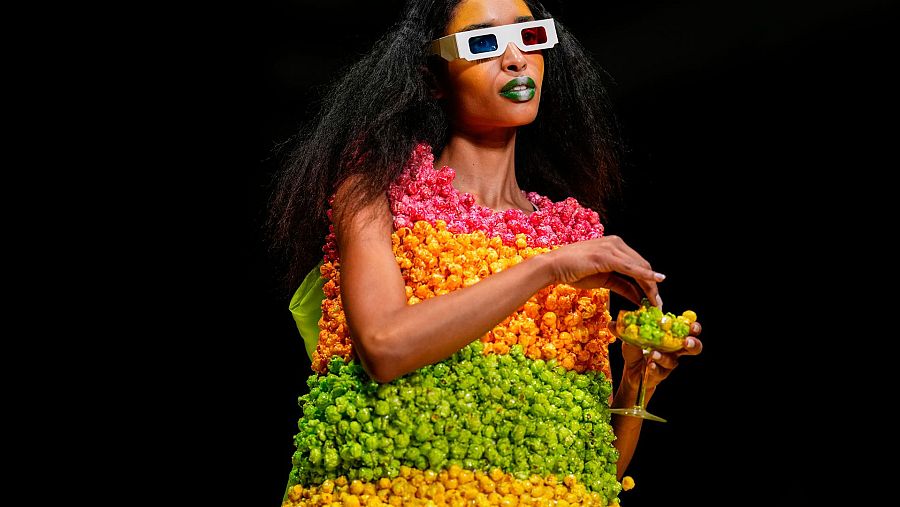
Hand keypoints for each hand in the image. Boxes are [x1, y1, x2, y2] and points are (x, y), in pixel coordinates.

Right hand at [547, 235, 664, 306]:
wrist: (553, 266)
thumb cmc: (573, 271)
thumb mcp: (602, 280)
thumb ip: (621, 285)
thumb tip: (637, 296)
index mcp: (615, 246)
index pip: (638, 264)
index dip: (649, 281)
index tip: (654, 298)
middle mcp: (616, 243)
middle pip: (643, 265)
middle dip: (652, 286)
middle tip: (657, 304)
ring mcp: (611, 248)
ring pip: (639, 267)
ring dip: (650, 285)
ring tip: (655, 302)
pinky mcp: (606, 256)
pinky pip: (630, 268)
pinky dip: (645, 275)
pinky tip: (655, 281)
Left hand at [613, 320, 702, 390]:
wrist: (631, 372)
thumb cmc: (636, 351)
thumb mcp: (629, 339)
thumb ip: (624, 330)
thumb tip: (612, 323)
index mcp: (670, 337)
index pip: (688, 330)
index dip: (693, 328)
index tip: (691, 325)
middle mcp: (674, 350)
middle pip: (694, 347)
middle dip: (693, 343)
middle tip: (686, 341)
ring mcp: (669, 363)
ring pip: (673, 360)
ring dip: (664, 356)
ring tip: (653, 353)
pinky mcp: (661, 374)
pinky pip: (660, 371)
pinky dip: (654, 367)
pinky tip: (648, 365)